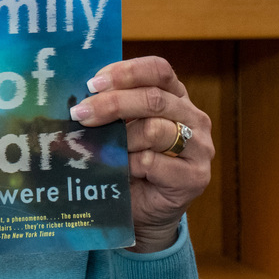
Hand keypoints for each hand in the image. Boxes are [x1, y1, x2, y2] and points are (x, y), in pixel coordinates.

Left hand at [69, 56, 212, 252]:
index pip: (158, 70)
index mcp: (176, 96)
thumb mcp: (120, 128)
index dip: (126, 72)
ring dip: (120, 139)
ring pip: (154, 130)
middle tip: (80, 114)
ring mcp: (199, 148)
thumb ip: (111, 109)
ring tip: (102, 150)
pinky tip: (120, 171)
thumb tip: (79, 98)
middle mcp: (194, 117)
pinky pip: (153, 162)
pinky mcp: (195, 177)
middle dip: (112, 104)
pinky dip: (129, 165)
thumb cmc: (129, 162)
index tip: (93, 83)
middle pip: (154, 98)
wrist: (144, 209)